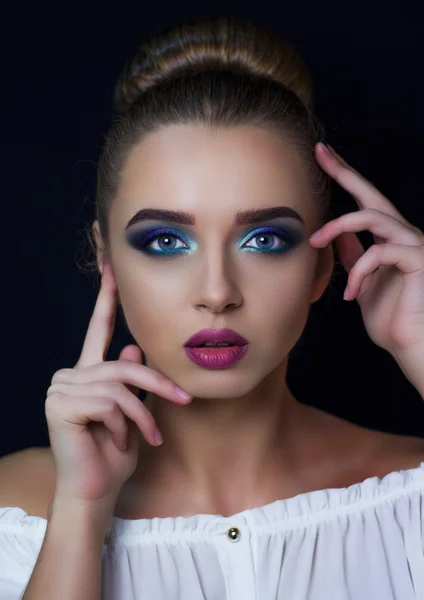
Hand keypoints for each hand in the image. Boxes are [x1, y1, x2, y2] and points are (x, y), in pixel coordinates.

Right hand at [45, 262, 192, 505]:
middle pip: (124, 364)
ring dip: (141, 414)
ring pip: (120, 384)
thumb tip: (133, 349)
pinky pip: (109, 401)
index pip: (99, 330)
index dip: (106, 300)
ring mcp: (61, 387)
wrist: (96, 491)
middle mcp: (71, 374)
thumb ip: (131, 381)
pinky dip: (124, 423)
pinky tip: (117, 441)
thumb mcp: (132, 413)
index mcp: (88, 372)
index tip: (112, 270)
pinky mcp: (60, 403)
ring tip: (149, 437)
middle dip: (158, 384)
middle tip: (184, 399)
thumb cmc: (115, 454)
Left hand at [309, 143, 423, 356]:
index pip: (365, 203)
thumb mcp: (363, 281)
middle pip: (373, 195)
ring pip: (374, 217)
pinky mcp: (418, 260)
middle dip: (345, 172)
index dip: (345, 178)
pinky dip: (359, 271)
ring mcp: (414, 245)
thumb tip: (337, 235)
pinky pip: (380, 252)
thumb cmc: (390, 318)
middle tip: (320, 153)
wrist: (411, 346)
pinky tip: (351, 293)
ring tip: (315, 242)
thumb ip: (354, 256)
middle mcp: (403, 236)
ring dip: (338, 226)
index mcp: (388, 239)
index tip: (322, 156)